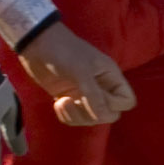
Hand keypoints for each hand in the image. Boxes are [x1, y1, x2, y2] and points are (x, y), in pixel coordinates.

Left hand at [20, 20, 137, 127]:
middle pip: (110, 114)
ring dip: (76, 116)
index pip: (127, 101)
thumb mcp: (81, 72)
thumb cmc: (64, 52)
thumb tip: (103, 117)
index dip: (114, 105)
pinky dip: (66, 115)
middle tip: (79, 101)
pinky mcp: (69, 99)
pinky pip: (75, 118)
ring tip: (63, 102)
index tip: (97, 96)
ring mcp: (85, 95)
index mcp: (111, 77)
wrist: (37, 45)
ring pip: (91, 119)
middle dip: (94, 114)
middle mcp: (101, 88)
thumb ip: (94, 96)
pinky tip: (57, 103)